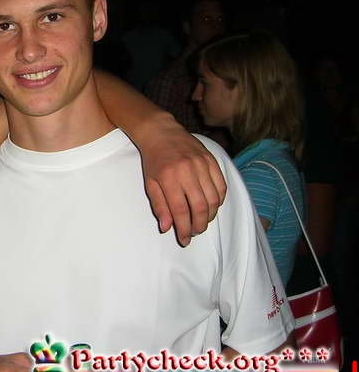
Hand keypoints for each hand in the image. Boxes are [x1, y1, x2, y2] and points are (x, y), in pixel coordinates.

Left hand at [138, 114, 226, 245]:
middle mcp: (187, 171)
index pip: (181, 210)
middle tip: (195, 232)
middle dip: (199, 225)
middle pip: (200, 206)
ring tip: (202, 221)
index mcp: (169, 178)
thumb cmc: (153, 160)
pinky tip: (211, 206)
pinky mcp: (212, 160)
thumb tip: (167, 228)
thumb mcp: (150, 183)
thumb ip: (159, 206)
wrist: (162, 132)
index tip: (184, 239)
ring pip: (213, 199)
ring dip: (210, 215)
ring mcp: (202, 164)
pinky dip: (218, 200)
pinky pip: (221, 186)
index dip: (184, 228)